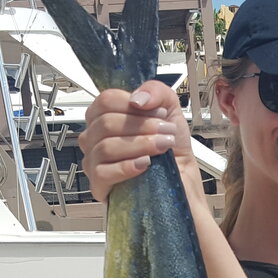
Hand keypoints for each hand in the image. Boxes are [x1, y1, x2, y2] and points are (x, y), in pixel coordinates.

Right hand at [78, 79, 194, 203]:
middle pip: (105, 123)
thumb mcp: (170, 110)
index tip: (158, 113)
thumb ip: (156, 92)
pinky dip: (127, 167)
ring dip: (140, 145)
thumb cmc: (172, 149)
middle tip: (165, 132)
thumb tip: (137, 98)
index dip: (132, 105)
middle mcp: (96, 138)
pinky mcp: (100, 186)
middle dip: (142, 126)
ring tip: (162, 147)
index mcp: (106, 116)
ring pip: (105, 147)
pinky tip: (145, 164)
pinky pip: (102, 173)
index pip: (105, 101)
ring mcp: (94, 162)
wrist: (183, 180)